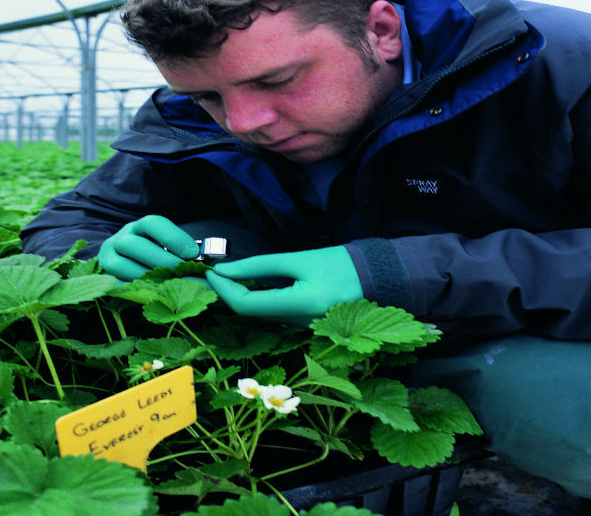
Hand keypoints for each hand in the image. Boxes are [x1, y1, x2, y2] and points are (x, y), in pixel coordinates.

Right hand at [98, 215, 199, 280]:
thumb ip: (181, 252)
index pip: (153, 223)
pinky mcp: (104, 277)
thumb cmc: (154, 256)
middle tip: (181, 273)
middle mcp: (121, 238)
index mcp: (140, 227)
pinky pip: (114, 283)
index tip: (193, 253)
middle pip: (135, 245)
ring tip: (168, 285)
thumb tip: (203, 264)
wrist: (124, 263)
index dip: (173, 237)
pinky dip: (133, 289)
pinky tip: (152, 292)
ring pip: (120, 265)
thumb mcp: (166, 247)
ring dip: (146, 277)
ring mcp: (108, 256)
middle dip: (161, 261)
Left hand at [205, 246, 361, 322]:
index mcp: (302, 305)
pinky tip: (254, 285)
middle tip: (214, 272)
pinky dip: (261, 301)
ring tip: (230, 275)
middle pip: (252, 314)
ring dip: (243, 297)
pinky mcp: (307, 328)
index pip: (247, 305)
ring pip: (263, 316)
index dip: (223, 290)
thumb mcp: (299, 259)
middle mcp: (301, 324)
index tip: (210, 272)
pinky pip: (276, 316)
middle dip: (229, 293)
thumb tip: (225, 270)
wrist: (380, 277)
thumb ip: (260, 267)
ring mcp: (305, 330)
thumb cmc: (342, 263)